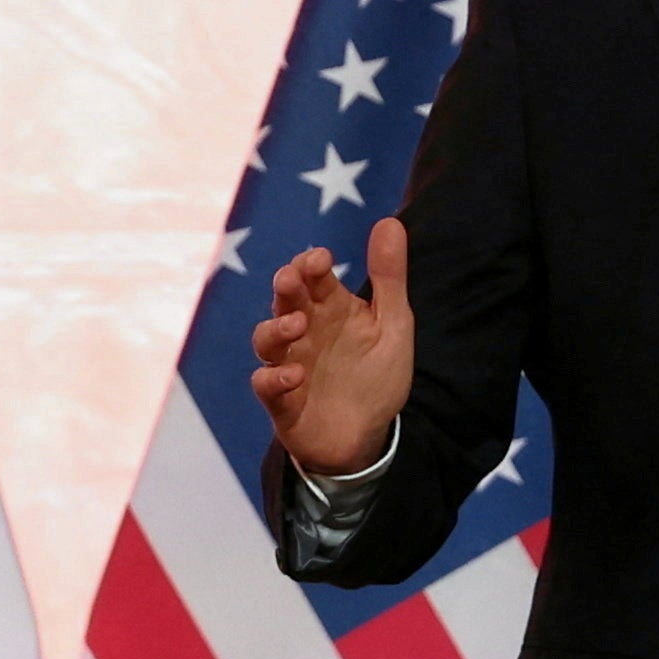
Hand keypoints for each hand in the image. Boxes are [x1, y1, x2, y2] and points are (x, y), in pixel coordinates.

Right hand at [249, 216, 415, 480]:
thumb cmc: (377, 377)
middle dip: (285, 287)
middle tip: (292, 280)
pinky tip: (295, 376)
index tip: (320, 259)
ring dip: (276, 328)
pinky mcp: (281, 401)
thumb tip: (389, 221)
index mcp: (330, 310)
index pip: (312, 277)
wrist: (368, 437)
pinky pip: (265, 385)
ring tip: (297, 326)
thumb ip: (389, 277)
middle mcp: (304, 332)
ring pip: (266, 339)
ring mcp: (289, 364)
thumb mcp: (394, 324)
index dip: (310, 265)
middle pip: (284, 301)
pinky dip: (275, 378)